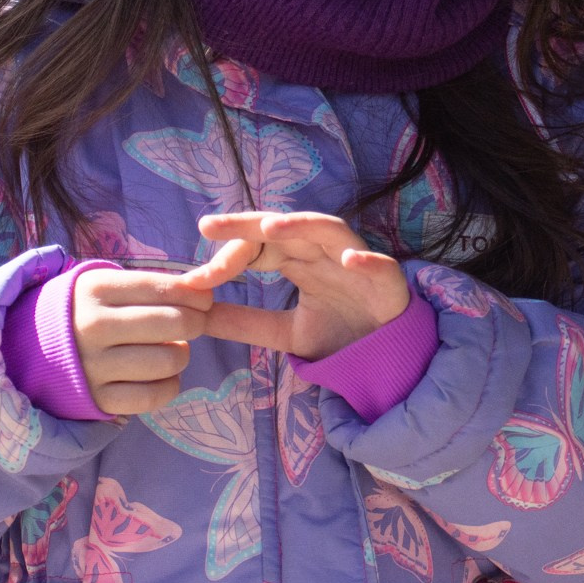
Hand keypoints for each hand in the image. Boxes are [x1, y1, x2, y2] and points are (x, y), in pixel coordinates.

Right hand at [72, 269, 212, 415]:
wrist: (33, 347)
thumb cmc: (85, 310)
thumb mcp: (106, 286)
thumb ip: (150, 286)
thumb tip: (204, 293)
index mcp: (96, 289)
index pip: (162, 288)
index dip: (195, 295)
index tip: (204, 301)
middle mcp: (93, 326)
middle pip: (173, 323)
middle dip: (197, 322)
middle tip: (196, 323)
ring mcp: (94, 365)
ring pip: (168, 360)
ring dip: (182, 354)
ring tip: (173, 349)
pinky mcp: (98, 398)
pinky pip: (153, 396)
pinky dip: (170, 386)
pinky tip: (165, 376)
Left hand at [181, 212, 409, 360]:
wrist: (385, 357)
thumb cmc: (337, 333)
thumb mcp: (282, 332)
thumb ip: (244, 322)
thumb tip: (195, 315)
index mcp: (298, 261)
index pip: (257, 247)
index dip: (227, 258)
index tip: (195, 279)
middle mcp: (323, 253)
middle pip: (284, 228)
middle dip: (247, 226)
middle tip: (210, 226)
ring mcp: (355, 262)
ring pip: (328, 230)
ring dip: (301, 225)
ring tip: (270, 229)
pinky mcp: (388, 282)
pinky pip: (379, 265)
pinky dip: (365, 260)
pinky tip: (348, 260)